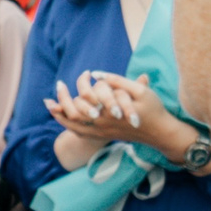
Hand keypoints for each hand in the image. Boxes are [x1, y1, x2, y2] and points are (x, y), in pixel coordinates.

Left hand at [47, 71, 192, 160]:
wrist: (160, 133)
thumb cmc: (152, 110)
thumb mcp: (140, 91)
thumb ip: (118, 81)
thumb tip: (96, 75)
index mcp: (110, 112)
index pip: (83, 101)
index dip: (75, 89)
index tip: (69, 79)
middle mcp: (103, 124)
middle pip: (73, 115)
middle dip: (61, 101)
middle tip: (57, 87)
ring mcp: (102, 132)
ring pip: (74, 127)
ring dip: (60, 115)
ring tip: (50, 104)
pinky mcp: (104, 136)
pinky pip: (80, 133)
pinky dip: (68, 125)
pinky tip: (62, 117)